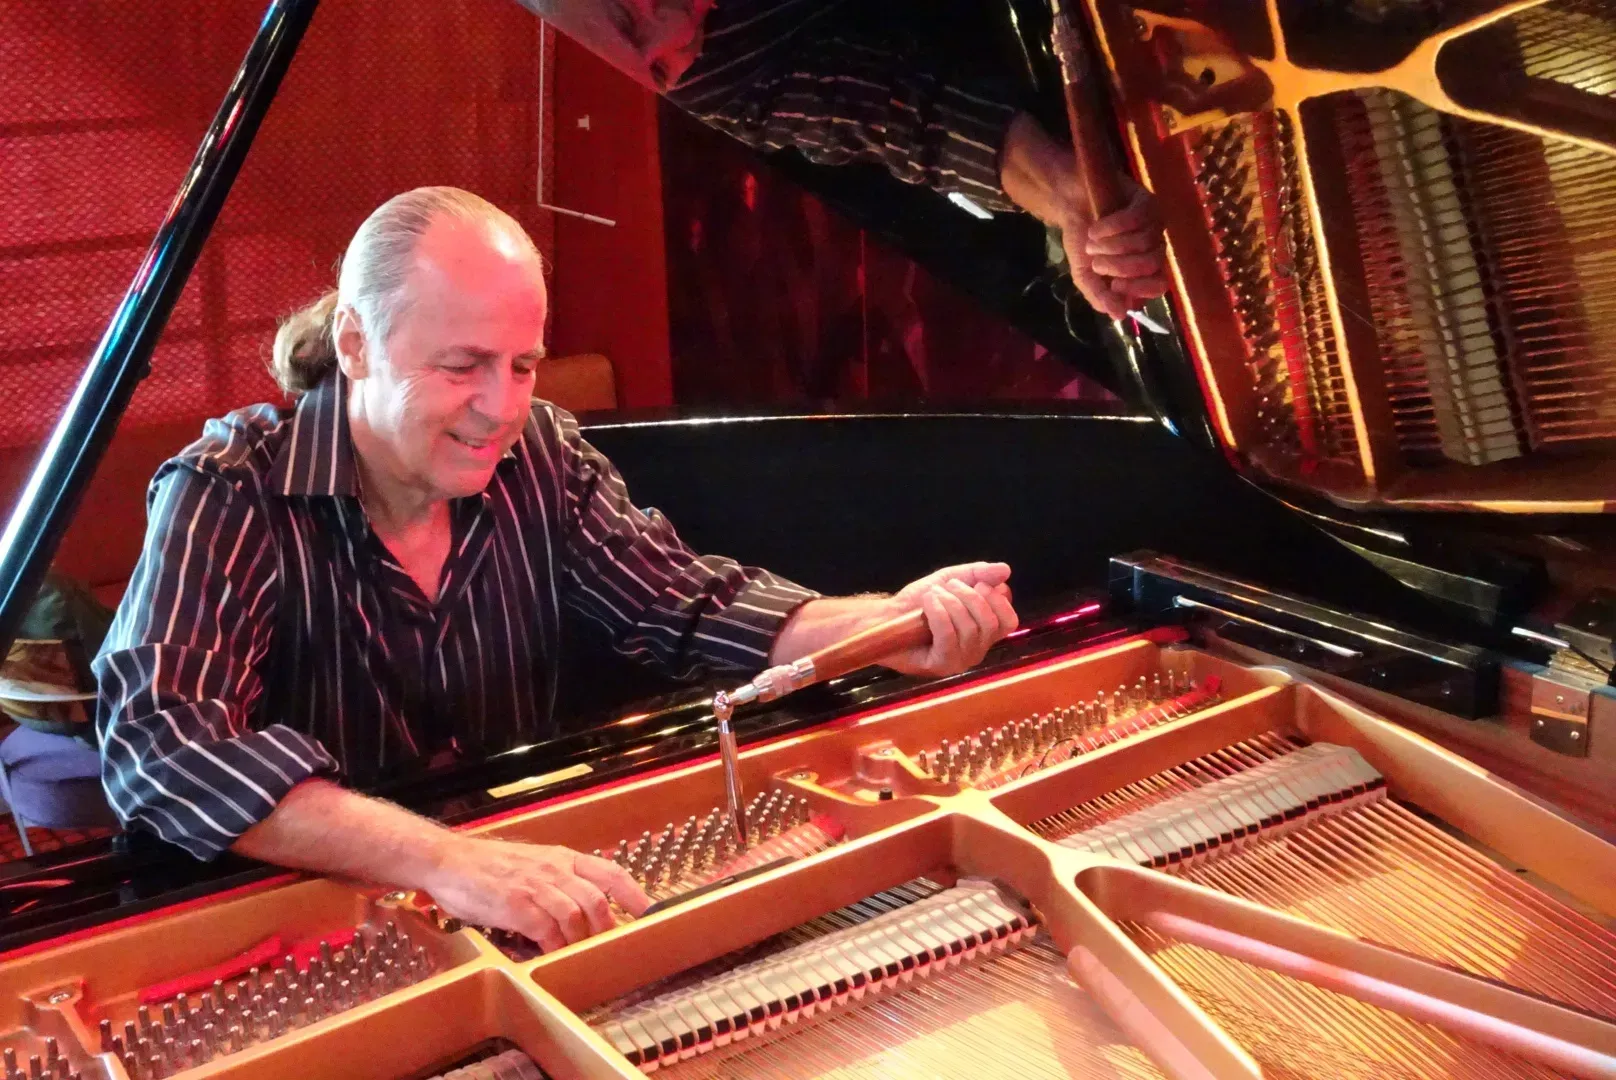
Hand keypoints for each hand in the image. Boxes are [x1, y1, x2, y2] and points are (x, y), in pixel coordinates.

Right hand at [423, 837, 651, 952]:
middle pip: (598, 900)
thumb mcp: (533, 863)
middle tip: (606, 947)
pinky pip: (546, 930)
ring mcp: (534, 886)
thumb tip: (585, 909)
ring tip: (575, 954)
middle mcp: (554, 869)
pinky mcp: (514, 904)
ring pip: (576, 916)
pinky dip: (553, 946)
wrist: (447, 860)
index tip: (651, 913)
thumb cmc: (489, 866)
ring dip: (579, 941)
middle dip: (606, 928)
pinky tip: (549, 954)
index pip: (611, 873)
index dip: (635, 895)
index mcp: (562, 858)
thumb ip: (559, 880)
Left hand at [880, 562, 1018, 675]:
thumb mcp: (951, 579)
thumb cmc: (919, 603)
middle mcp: (977, 649)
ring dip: (950, 602)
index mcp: (984, 632)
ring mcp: (960, 660)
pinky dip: (938, 612)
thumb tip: (1006, 570)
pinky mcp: (940, 665)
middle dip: (970, 596)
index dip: (997, 598)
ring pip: (970, 629)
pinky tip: (928, 602)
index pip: (1009, 621)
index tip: (977, 583)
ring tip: (933, 595)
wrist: (887, 617)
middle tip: (949, 586)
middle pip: (991, 623)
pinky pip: (949, 636)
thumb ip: (978, 574)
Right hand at [999, 113, 1167, 318]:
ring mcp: (1153, 223)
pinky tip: (1096, 229)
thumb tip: (1118, 316)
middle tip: (1097, 263)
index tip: (1115, 285)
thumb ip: (1100, 296)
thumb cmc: (1081, 241)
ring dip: (1113, 246)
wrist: (1070, 205)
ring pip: (1145, 242)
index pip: (1158, 285)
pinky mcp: (1146, 202)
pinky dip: (1113, 227)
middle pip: (1153, 263)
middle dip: (1121, 266)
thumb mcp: (1084, 275)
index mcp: (1142, 269)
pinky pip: (1137, 219)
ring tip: (1091, 242)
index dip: (1140, 288)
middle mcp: (1153, 247)